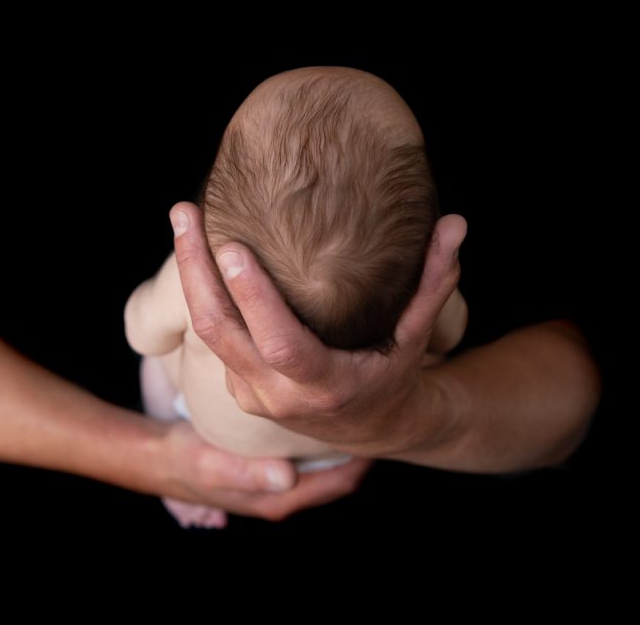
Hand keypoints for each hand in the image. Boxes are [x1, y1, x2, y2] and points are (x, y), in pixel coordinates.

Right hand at [157, 421, 370, 520]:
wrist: (157, 458)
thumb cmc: (185, 460)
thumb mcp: (211, 464)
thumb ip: (247, 472)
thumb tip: (287, 477)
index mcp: (279, 497)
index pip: (340, 481)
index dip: (365, 456)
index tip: (383, 422)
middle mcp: (284, 492)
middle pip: (338, 473)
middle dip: (360, 447)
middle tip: (381, 407)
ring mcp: (277, 480)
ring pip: (324, 463)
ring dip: (341, 442)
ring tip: (360, 407)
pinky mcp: (268, 466)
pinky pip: (306, 454)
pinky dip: (319, 438)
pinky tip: (322, 410)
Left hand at [169, 202, 465, 456]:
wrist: (370, 428)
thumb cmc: (395, 373)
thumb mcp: (416, 334)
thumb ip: (434, 279)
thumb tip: (456, 222)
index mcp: (322, 385)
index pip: (280, 342)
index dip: (253, 298)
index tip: (231, 247)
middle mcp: (277, 394)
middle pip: (220, 331)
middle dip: (196, 269)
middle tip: (184, 212)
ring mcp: (250, 393)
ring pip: (207, 333)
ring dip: (190, 275)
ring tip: (183, 217)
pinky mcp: (235, 385)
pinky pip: (213, 336)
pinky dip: (204, 292)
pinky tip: (202, 251)